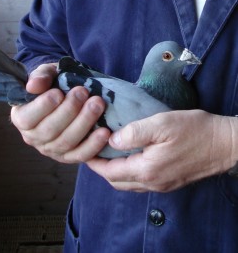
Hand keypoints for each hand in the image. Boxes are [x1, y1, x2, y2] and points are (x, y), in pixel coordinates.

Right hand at [11, 63, 110, 162]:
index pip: (27, 118)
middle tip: (83, 92)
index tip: (58, 93)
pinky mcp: (69, 157)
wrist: (65, 95)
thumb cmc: (53, 84)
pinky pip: (81, 155)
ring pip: (67, 142)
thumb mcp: (46, 74)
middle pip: (50, 131)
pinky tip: (105, 132)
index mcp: (22, 119)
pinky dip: (94, 145)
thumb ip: (40, 76)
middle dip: (69, 111)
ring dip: (84, 123)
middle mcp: (34, 138)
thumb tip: (33, 86)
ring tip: (98, 104)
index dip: (43, 106)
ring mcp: (52, 150)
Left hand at [87, 110, 237, 191]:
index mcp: (147, 170)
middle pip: (117, 181)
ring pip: (128, 183)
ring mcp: (162, 184)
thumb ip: (133, 133)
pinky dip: (128, 172)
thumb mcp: (161, 124)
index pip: (110, 172)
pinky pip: (141, 181)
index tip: (85, 150)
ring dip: (114, 171)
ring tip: (108, 154)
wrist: (225, 144)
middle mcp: (152, 183)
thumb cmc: (194, 130)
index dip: (94, 163)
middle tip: (94, 151)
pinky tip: (129, 158)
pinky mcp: (169, 181)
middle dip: (102, 169)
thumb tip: (112, 141)